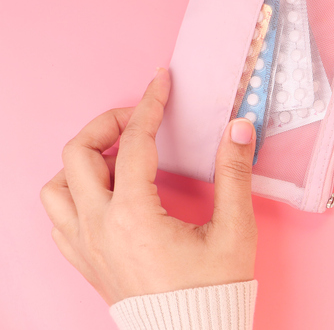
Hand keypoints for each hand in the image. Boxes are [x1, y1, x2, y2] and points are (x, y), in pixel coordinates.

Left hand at [40, 68, 257, 304]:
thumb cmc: (212, 290)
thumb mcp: (234, 230)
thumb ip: (235, 174)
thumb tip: (238, 128)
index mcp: (134, 215)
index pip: (136, 142)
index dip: (151, 104)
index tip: (161, 82)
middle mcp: (99, 227)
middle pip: (77, 153)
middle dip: (107, 124)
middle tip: (139, 119)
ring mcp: (85, 246)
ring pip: (56, 185)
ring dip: (83, 160)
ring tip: (118, 155)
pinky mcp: (84, 261)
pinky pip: (58, 216)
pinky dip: (73, 192)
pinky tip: (103, 191)